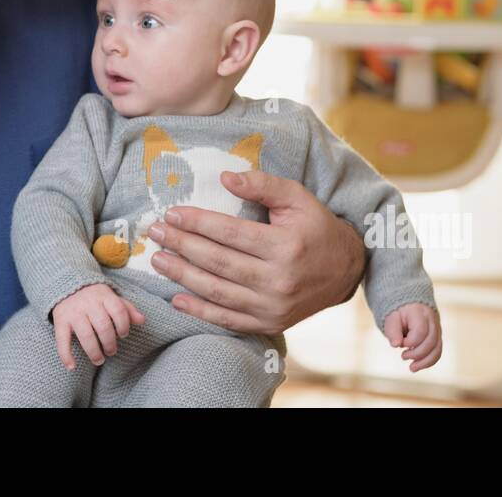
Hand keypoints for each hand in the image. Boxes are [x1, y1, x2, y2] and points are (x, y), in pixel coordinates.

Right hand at [50, 283, 145, 369]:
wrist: (66, 285)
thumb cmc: (94, 297)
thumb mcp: (111, 298)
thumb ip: (126, 309)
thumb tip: (142, 320)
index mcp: (104, 296)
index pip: (119, 311)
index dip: (124, 325)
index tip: (123, 335)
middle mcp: (88, 303)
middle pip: (103, 326)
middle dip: (110, 343)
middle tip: (112, 351)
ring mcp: (74, 312)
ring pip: (86, 335)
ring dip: (94, 352)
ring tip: (99, 360)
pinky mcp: (61, 320)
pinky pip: (62, 339)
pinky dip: (66, 355)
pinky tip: (72, 367)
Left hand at [145, 170, 365, 333]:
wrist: (346, 271)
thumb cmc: (317, 227)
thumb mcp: (298, 198)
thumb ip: (263, 185)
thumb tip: (225, 178)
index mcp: (286, 245)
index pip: (231, 233)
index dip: (198, 223)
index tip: (172, 213)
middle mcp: (279, 280)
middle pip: (219, 262)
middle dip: (182, 246)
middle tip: (155, 233)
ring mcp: (273, 307)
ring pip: (218, 292)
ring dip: (183, 276)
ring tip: (157, 260)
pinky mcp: (270, 324)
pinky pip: (228, 320)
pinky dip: (200, 312)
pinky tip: (177, 299)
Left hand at [383, 303, 441, 371]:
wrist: (409, 304)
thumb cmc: (398, 312)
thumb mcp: (391, 317)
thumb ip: (392, 330)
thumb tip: (395, 345)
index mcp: (420, 312)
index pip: (420, 331)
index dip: (410, 342)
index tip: (400, 343)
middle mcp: (432, 320)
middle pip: (431, 341)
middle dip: (417, 354)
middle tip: (402, 357)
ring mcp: (437, 328)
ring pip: (437, 348)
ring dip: (425, 362)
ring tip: (412, 368)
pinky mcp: (438, 336)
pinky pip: (437, 351)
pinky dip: (429, 361)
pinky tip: (418, 366)